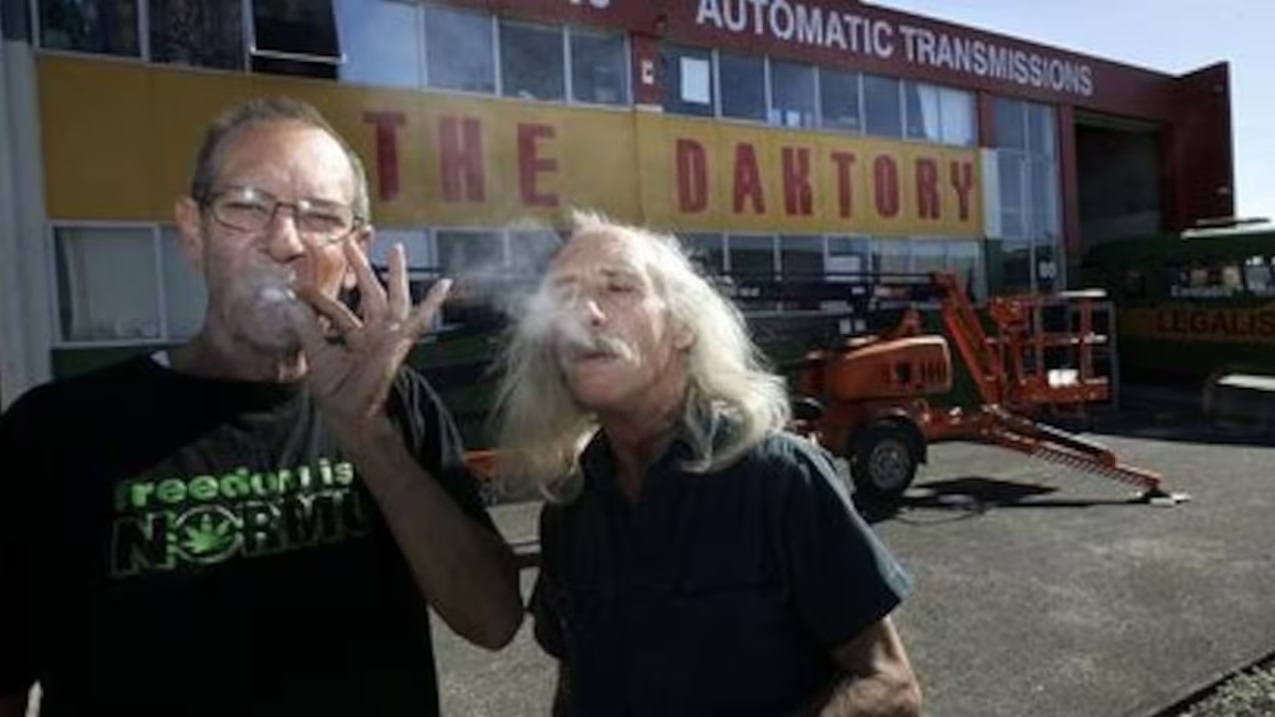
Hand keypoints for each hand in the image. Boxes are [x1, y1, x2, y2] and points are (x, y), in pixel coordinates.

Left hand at [294, 239, 451, 445]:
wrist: (351, 415)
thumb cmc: (337, 394)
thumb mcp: (316, 357)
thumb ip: (307, 330)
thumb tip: (290, 302)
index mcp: (356, 339)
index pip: (338, 310)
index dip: (318, 296)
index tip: (298, 282)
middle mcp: (374, 335)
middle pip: (370, 295)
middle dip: (361, 268)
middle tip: (351, 242)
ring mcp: (388, 338)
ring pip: (393, 298)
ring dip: (394, 273)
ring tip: (395, 248)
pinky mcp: (399, 342)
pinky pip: (419, 320)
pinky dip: (433, 303)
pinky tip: (445, 284)